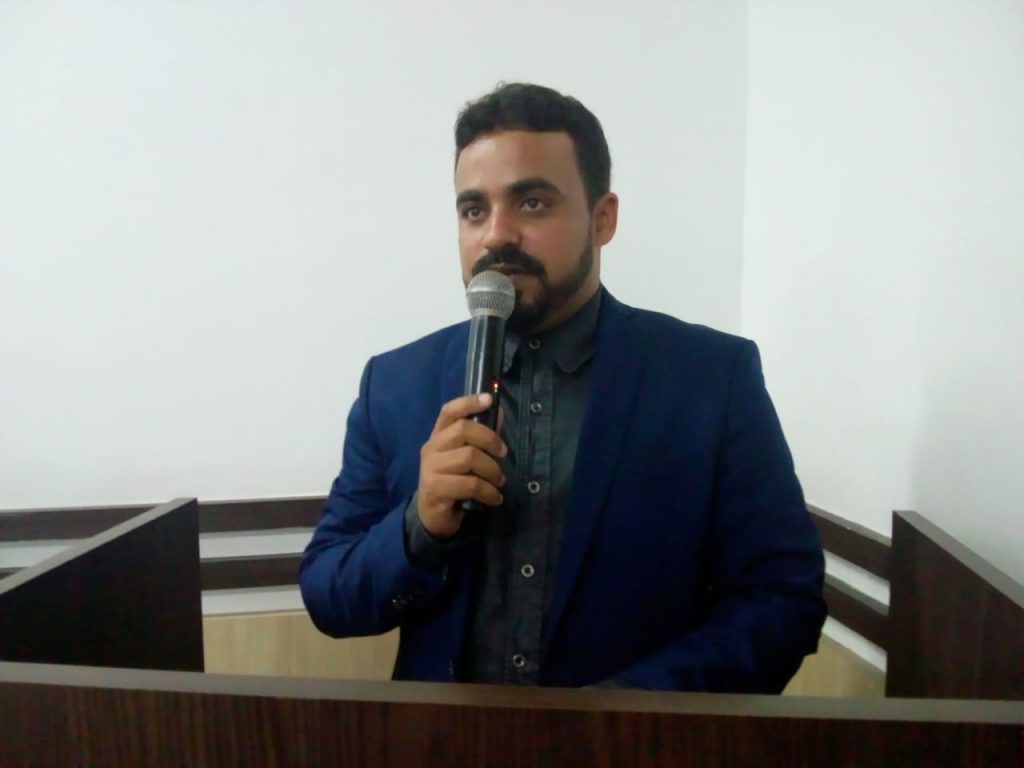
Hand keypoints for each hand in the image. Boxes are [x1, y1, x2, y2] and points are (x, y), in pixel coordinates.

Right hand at [416, 393, 506, 539]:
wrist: (432, 517)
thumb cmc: (453, 482)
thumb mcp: (465, 458)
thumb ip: (481, 437)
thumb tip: (499, 412)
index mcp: (438, 436)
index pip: (449, 411)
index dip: (468, 402)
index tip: (488, 399)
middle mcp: (431, 448)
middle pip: (463, 430)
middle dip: (490, 440)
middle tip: (503, 453)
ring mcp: (430, 468)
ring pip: (469, 457)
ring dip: (492, 470)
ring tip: (499, 481)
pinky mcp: (435, 488)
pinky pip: (470, 484)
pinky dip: (489, 492)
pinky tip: (495, 498)